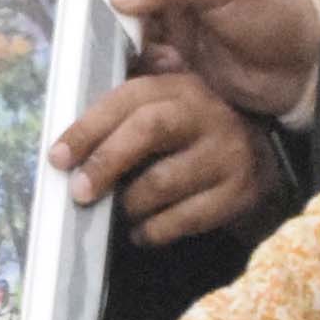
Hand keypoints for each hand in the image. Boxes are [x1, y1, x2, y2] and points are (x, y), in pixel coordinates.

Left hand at [46, 74, 273, 244]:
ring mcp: (225, 154)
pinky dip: (154, 231)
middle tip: (79, 192)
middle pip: (148, 130)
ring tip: (117, 212)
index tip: (57, 158)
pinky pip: (185, 219)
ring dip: (130, 204)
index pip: (128, 99)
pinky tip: (141, 232)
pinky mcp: (237, 193)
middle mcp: (205, 114)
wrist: (262, 154)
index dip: (88, 128)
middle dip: (106, 162)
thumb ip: (124, 107)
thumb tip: (68, 135)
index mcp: (179, 87)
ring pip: (163, 183)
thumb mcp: (166, 104)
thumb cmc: (191, 130)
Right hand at [110, 0, 319, 118]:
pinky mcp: (167, 49)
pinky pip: (135, 54)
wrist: (295, 70)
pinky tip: (142, 67)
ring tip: (114, 51)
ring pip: (122, 25)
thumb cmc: (268, 13)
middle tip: (95, 29)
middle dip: (108, 11)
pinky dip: (135, 62)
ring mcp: (167, 14)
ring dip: (118, 41)